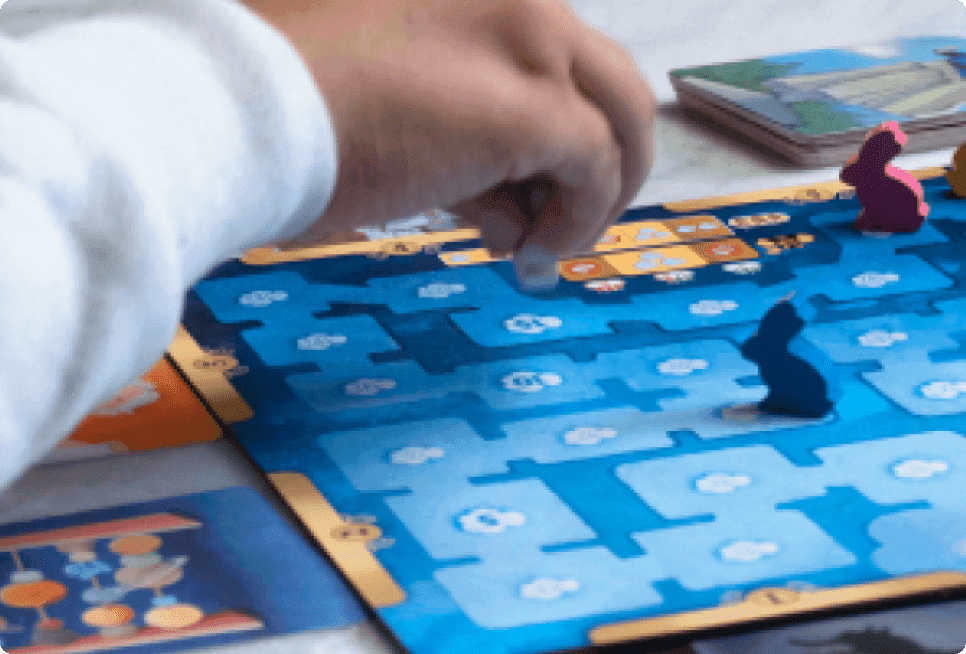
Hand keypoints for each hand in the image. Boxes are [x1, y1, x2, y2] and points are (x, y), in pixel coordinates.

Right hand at [244, 0, 654, 289]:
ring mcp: (527, 40)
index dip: (550, 130)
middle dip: (601, 156)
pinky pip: (597, 164)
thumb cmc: (288, 111)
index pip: (549, 57)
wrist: (242, 116)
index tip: (528, 185)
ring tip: (544, 241)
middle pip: (606, 77)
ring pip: (621, 113)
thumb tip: (501, 197)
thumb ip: (457, 127)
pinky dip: (582, 215)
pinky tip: (533, 250)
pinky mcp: (530, 103)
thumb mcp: (389, 100)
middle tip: (567, 214)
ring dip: (600, 188)